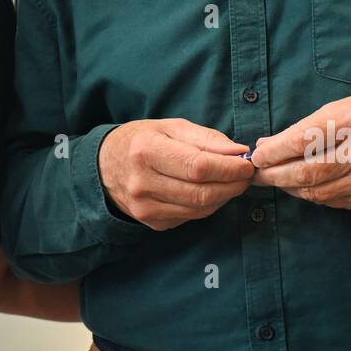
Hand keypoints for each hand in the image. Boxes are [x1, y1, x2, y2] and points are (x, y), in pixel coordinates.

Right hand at [98, 118, 253, 230]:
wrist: (104, 167)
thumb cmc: (142, 140)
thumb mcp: (170, 127)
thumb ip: (206, 138)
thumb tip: (239, 152)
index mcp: (146, 151)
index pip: (197, 167)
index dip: (228, 168)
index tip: (246, 163)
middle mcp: (143, 182)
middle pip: (201, 192)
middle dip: (232, 185)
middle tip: (246, 175)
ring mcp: (145, 207)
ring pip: (200, 209)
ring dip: (224, 196)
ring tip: (231, 182)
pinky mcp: (152, 223)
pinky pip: (191, 217)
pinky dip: (207, 205)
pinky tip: (209, 191)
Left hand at [250, 92, 350, 210]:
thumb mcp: (345, 106)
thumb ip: (308, 125)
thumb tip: (270, 144)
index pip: (302, 141)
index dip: (274, 152)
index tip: (257, 155)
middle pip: (305, 172)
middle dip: (273, 175)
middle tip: (255, 174)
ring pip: (314, 191)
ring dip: (288, 187)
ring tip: (273, 179)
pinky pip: (328, 201)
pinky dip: (309, 194)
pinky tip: (299, 186)